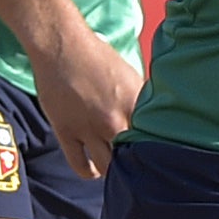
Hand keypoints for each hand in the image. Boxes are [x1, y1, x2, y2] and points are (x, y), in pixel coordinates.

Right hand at [30, 25, 142, 180]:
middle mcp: (113, 119)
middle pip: (132, 159)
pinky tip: (94, 169)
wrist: (62, 46)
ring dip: (113, 171)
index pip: (153, 141)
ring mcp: (88, 128)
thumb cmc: (97, 58)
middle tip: (137, 166)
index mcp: (134, 104)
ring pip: (108, 167)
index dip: (156, 152)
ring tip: (115, 168)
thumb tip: (155, 122)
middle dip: (136, 165)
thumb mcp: (130, 76)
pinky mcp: (66, 132)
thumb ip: (142, 103)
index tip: (156, 157)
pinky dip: (89, 172)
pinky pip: (80, 165)